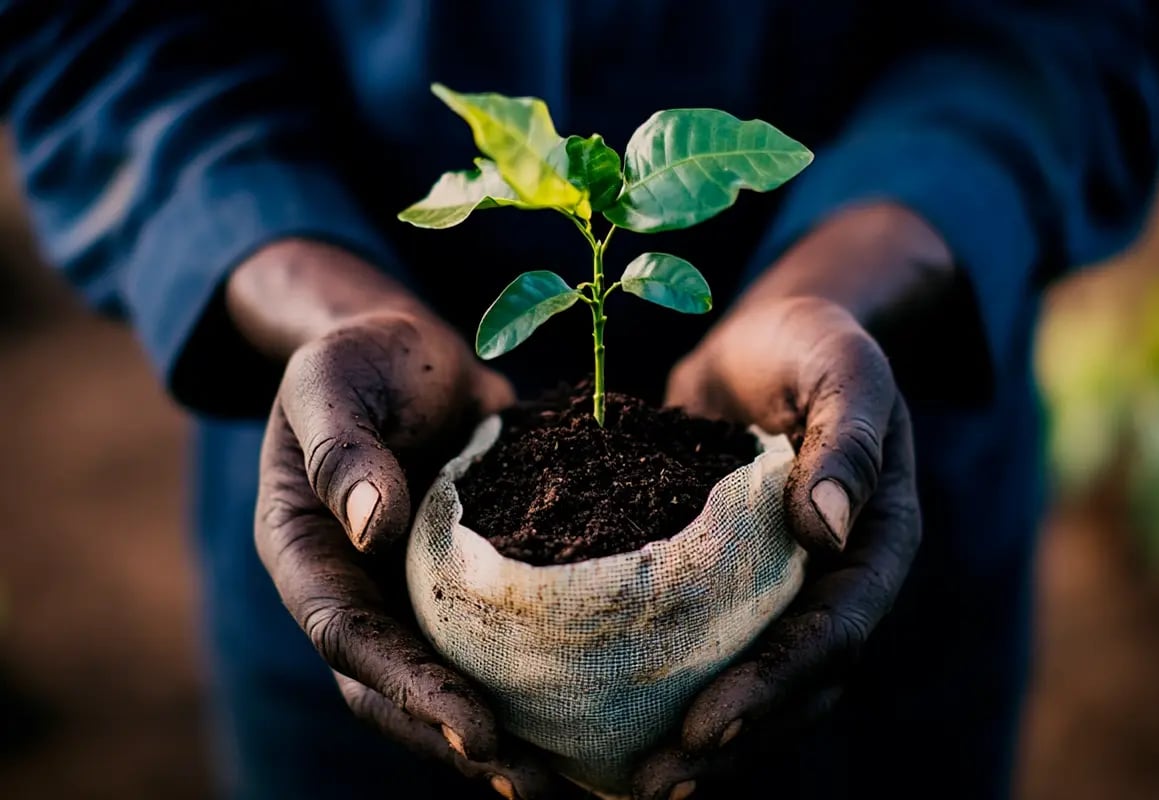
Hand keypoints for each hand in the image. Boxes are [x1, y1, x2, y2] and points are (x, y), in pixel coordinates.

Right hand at [231, 241, 576, 797]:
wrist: (402, 349)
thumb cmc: (356, 358)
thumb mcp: (331, 382)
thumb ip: (342, 449)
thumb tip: (371, 528)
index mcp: (307, 554)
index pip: (351, 640)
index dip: (411, 691)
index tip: (477, 732)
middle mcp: (357, 590)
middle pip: (398, 688)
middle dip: (461, 742)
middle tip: (538, 784)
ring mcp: (414, 590)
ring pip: (449, 678)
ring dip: (503, 733)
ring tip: (573, 779)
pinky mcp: (468, 578)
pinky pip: (497, 636)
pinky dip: (536, 676)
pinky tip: (598, 704)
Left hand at [633, 295, 920, 798]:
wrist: (770, 337)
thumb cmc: (814, 341)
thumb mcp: (840, 367)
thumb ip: (848, 440)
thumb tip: (833, 529)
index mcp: (878, 543)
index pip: (834, 634)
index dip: (775, 686)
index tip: (706, 727)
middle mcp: (834, 579)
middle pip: (795, 685)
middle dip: (732, 739)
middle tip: (654, 783)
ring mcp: (781, 585)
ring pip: (754, 682)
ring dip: (701, 739)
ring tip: (632, 783)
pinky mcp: (728, 578)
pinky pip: (706, 644)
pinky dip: (668, 686)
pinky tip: (610, 720)